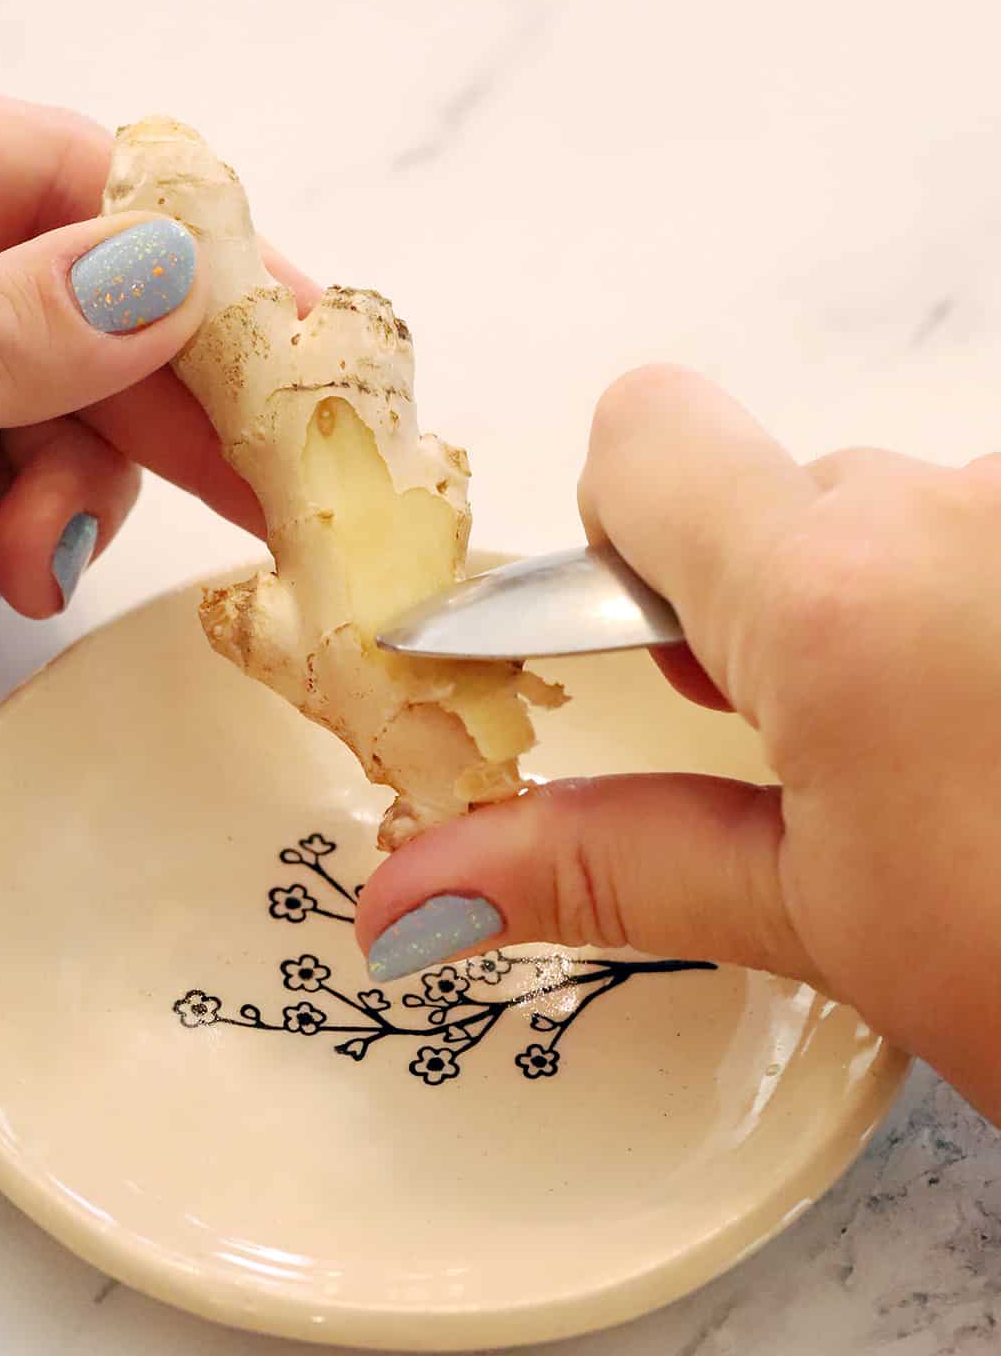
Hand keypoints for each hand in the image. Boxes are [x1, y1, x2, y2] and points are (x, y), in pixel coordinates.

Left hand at [0, 71, 316, 613]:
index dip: (196, 261)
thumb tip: (169, 281)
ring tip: (28, 571)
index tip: (301, 358)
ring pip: (47, 403)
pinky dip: (10, 529)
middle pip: (75, 304)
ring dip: (64, 501)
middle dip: (141, 424)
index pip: (60, 175)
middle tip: (252, 506)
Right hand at [357, 365, 1000, 1124]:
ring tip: (961, 765)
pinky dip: (986, 608)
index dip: (621, 534)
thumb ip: (607, 862)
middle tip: (824, 760)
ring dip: (897, 616)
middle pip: (787, 488)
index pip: (643, 433)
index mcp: (832, 591)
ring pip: (917, 516)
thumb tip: (411, 889)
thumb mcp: (830, 922)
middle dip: (768, 605)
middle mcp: (958, 500)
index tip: (656, 655)